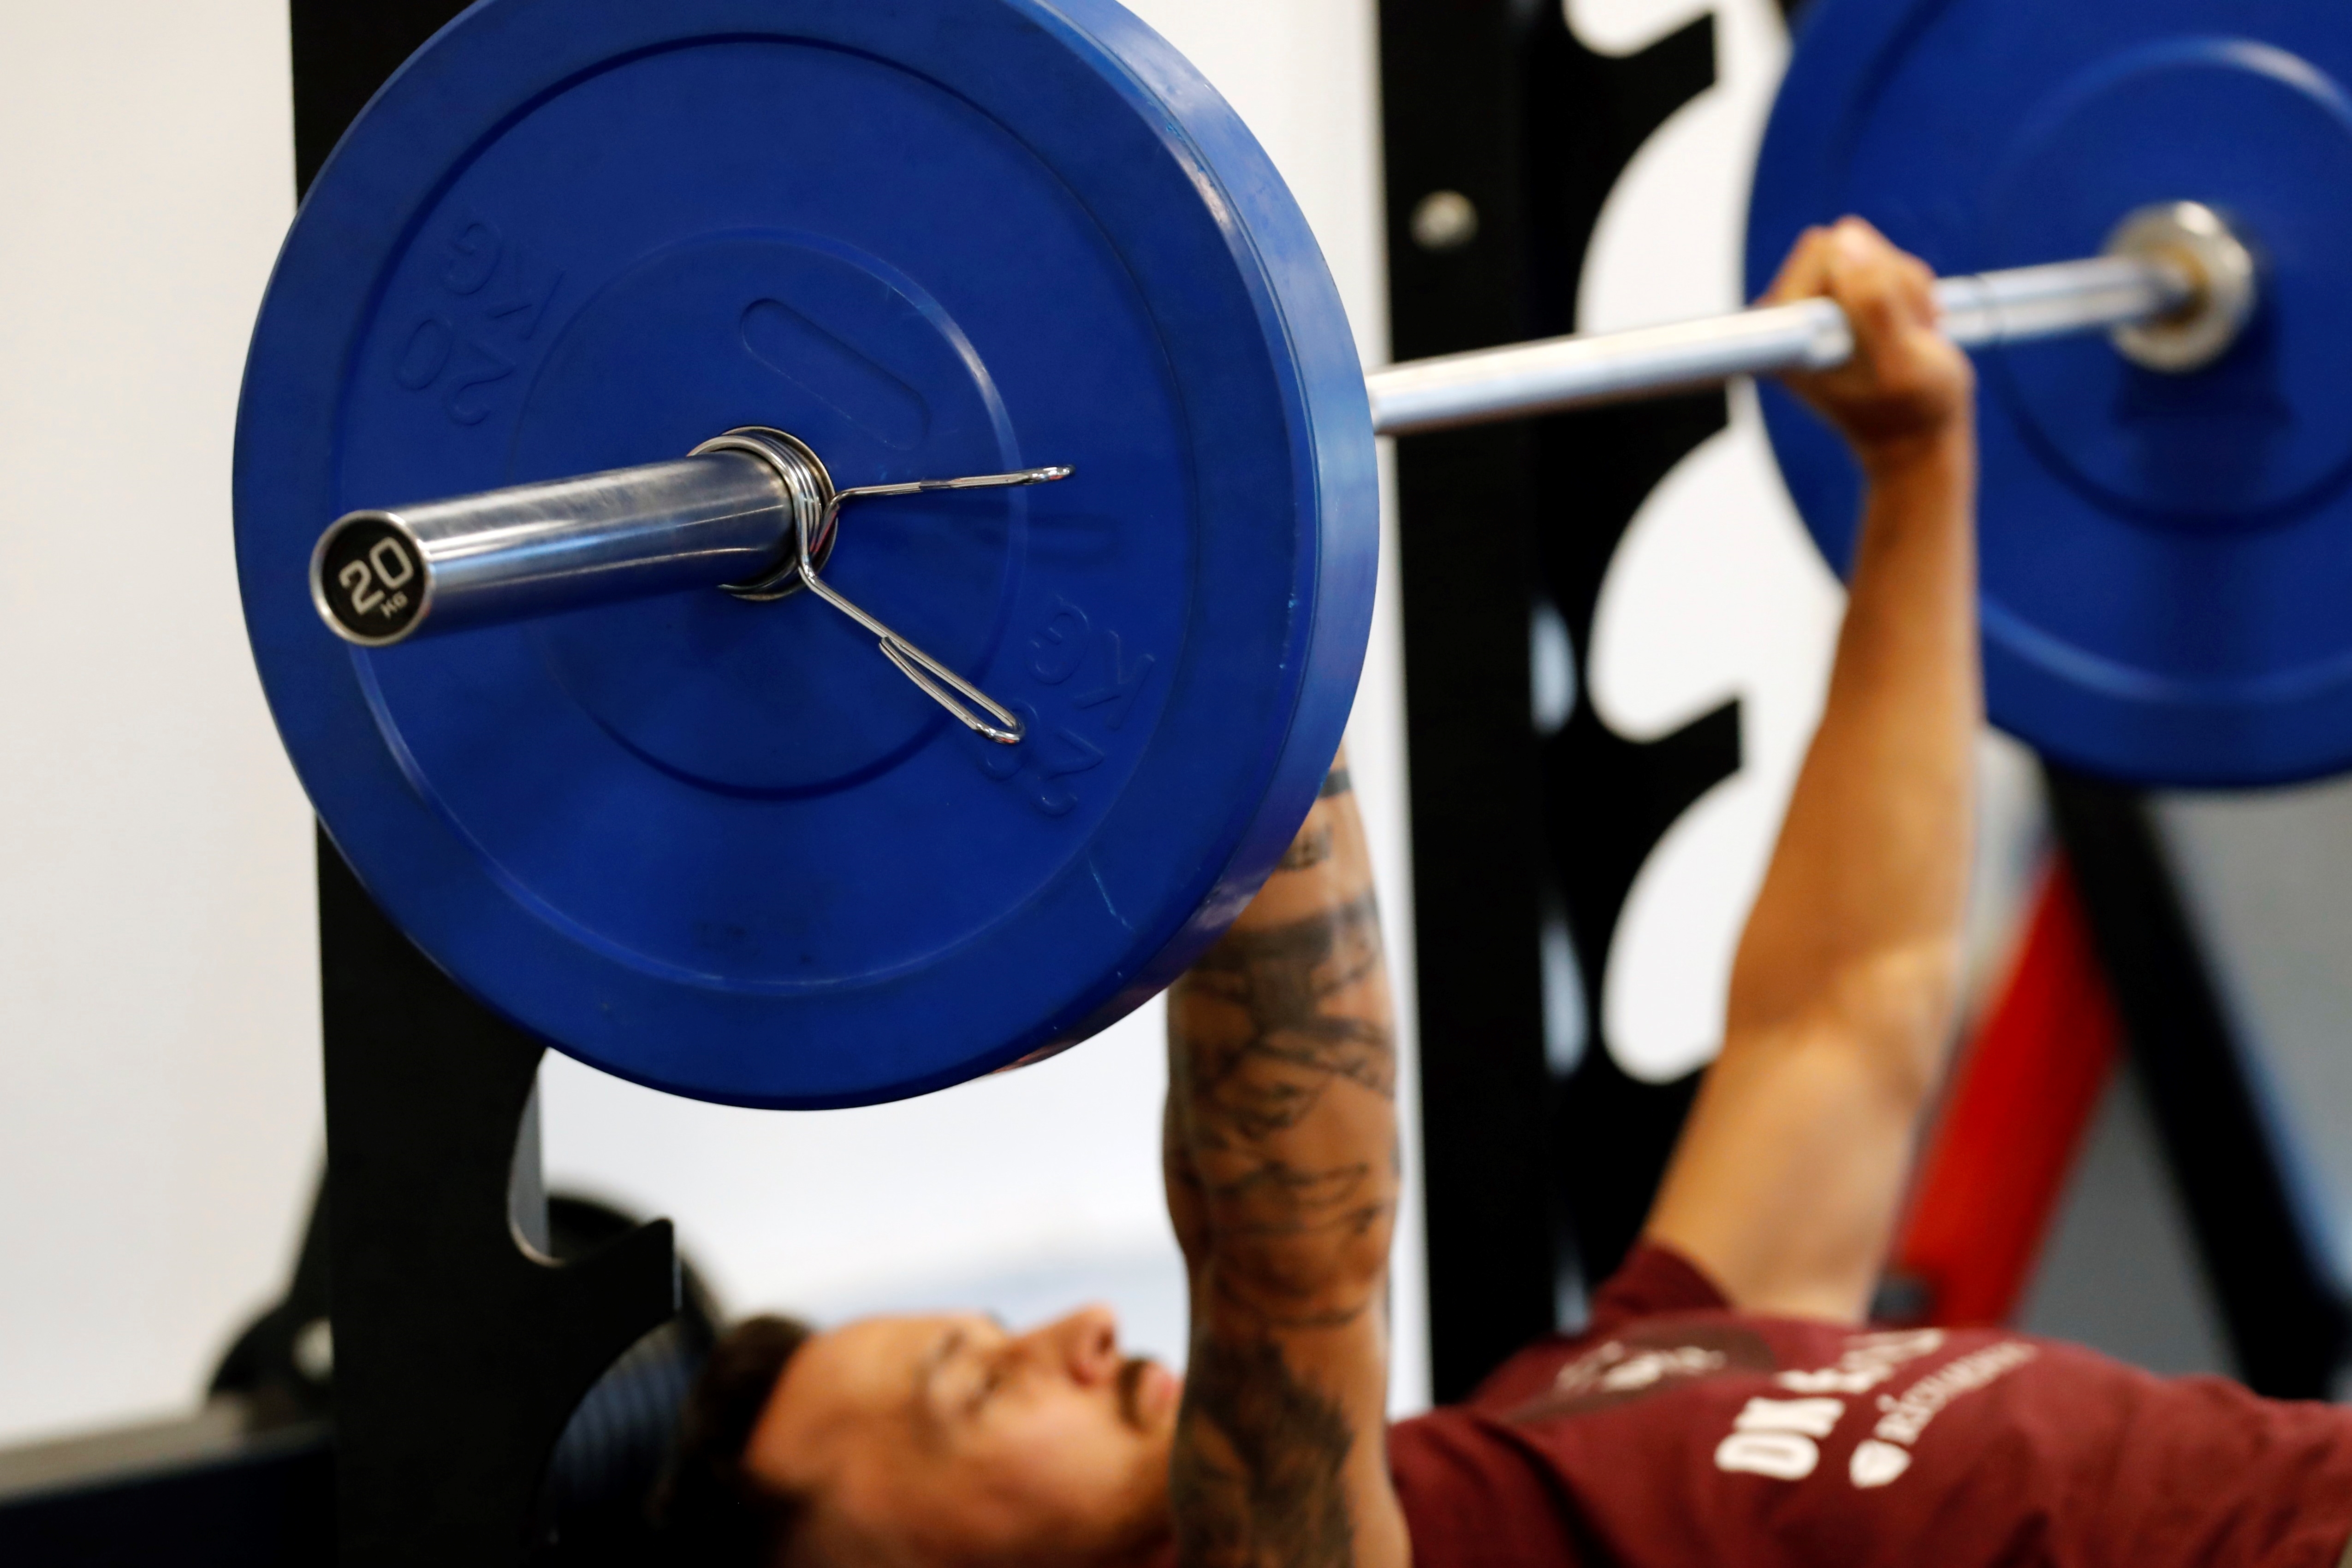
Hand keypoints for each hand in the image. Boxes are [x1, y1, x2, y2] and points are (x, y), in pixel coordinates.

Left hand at [1764, 217, 1972, 473]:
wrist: (1913, 434)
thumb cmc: (1914, 408)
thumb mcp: (1903, 363)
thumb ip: (1875, 303)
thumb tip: (1846, 239)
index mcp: (1784, 329)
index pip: (1826, 251)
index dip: (1873, 276)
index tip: (1880, 332)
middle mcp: (1783, 313)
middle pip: (1846, 242)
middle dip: (1891, 279)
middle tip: (1905, 334)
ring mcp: (1807, 304)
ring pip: (1868, 250)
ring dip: (1904, 288)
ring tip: (1906, 337)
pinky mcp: (1834, 298)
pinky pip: (1881, 263)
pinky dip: (1907, 290)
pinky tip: (1907, 328)